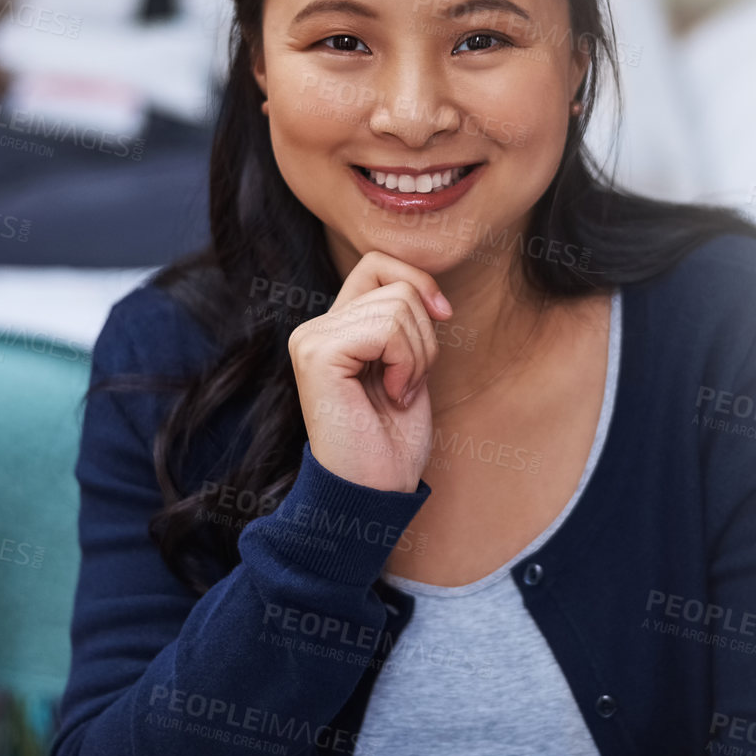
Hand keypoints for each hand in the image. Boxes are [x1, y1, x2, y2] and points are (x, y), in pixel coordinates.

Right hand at [288, 250, 451, 492]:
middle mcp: (315, 328)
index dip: (418, 281)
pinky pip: (387, 328)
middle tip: (407, 384)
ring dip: (418, 355)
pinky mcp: (317, 353)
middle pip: (397, 285)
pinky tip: (392, 396)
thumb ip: (405, 323)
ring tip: (397, 393)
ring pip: (397, 305)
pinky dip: (406, 363)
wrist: (374, 490)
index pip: (378, 265)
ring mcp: (311, 338)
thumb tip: (428, 287)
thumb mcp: (409, 366)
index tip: (444, 316)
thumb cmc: (393, 440)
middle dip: (424, 336)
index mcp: (334, 329)